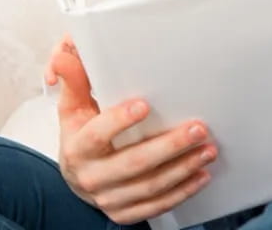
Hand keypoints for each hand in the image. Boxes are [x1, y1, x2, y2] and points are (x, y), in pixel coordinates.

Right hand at [45, 35, 218, 223]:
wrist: (76, 177)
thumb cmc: (81, 135)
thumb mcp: (72, 108)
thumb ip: (74, 80)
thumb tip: (63, 57)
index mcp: (78, 148)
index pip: (98, 135)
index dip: (119, 121)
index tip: (144, 104)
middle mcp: (92, 177)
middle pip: (134, 163)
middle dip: (170, 145)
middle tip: (198, 128)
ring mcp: (109, 199)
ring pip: (151, 186)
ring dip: (184, 168)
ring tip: (208, 149)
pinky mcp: (124, 213)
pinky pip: (156, 206)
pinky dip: (182, 191)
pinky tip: (201, 175)